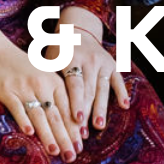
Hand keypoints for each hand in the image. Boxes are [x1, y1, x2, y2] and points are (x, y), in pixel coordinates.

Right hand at [0, 24, 82, 159]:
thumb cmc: (25, 69)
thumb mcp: (45, 77)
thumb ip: (56, 96)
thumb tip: (70, 121)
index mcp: (54, 81)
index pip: (68, 108)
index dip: (75, 127)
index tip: (81, 145)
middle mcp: (43, 85)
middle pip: (57, 114)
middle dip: (66, 137)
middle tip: (72, 155)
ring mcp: (25, 89)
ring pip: (40, 115)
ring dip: (48, 134)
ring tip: (55, 151)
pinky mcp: (8, 92)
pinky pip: (17, 108)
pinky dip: (23, 120)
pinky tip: (29, 133)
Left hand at [54, 9, 129, 133]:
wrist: (78, 31)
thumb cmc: (58, 52)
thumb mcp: (50, 60)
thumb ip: (49, 81)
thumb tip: (39, 109)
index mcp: (71, 58)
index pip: (74, 84)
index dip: (76, 102)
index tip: (76, 120)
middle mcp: (89, 60)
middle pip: (88, 89)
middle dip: (86, 112)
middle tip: (82, 133)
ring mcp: (102, 62)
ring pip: (103, 88)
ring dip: (101, 108)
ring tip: (99, 126)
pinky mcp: (112, 64)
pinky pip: (118, 80)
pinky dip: (122, 92)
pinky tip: (124, 106)